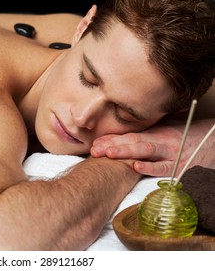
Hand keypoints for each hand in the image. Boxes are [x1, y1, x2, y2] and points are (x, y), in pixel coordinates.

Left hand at [90, 119, 214, 176]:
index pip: (129, 135)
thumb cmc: (184, 136)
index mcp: (154, 133)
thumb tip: (118, 132)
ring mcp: (170, 153)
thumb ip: (145, 133)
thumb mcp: (165, 130)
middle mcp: (160, 141)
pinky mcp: (180, 166)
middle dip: (112, 145)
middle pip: (133, 141)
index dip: (111, 139)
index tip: (94, 143)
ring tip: (110, 154)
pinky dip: (150, 167)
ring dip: (127, 152)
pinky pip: (163, 167)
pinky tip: (136, 166)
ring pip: (146, 151)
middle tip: (94, 150)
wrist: (213, 141)